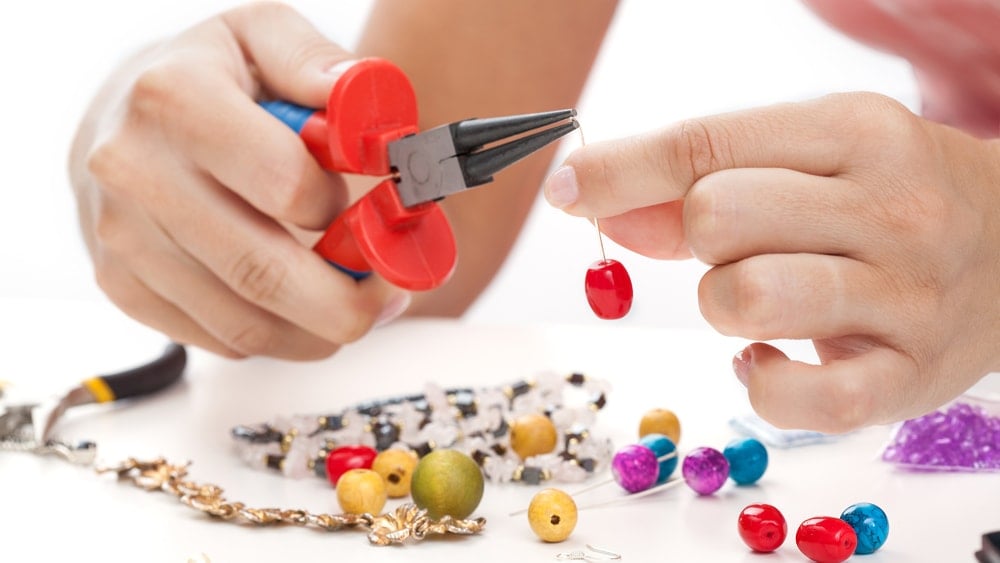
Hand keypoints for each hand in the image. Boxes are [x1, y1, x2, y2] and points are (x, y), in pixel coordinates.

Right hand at [69, 3, 407, 359]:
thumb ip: (321, 68)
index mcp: (177, 100)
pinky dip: (277, 337)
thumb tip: (370, 122)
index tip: (377, 214)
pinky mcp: (122, 286)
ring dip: (320, 332)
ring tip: (356, 304)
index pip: (284, 185)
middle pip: (264, 275)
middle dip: (348, 304)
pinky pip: (219, 340)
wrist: (120, 114)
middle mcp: (137, 173)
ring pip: (245, 327)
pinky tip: (300, 307)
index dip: (346, 210)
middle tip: (390, 298)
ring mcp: (123, 238)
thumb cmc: (208, 75)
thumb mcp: (264, 36)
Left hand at [544, 92, 999, 431]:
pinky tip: (769, 360)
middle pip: (717, 217)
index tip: (564, 188)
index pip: (707, 143)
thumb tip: (599, 201)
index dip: (619, 169)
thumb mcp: (809, 160)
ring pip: (746, 298)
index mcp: (854, 132)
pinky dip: (763, 384)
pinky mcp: (910, 378)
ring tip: (757, 300)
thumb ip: (701, 179)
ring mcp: (907, 296)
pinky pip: (802, 399)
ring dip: (724, 306)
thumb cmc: (888, 200)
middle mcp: (889, 207)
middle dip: (696, 239)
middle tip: (734, 247)